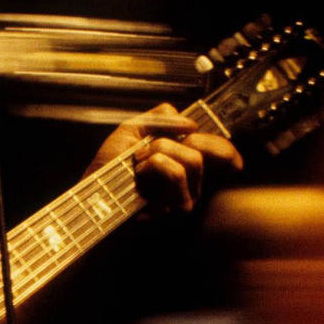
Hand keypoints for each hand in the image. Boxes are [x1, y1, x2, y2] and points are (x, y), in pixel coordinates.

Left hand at [87, 104, 242, 215]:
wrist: (93, 187)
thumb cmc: (110, 164)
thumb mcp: (134, 129)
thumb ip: (161, 117)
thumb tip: (190, 122)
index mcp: (182, 161)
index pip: (219, 155)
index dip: (227, 151)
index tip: (230, 155)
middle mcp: (189, 181)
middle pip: (204, 150)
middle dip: (172, 139)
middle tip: (150, 146)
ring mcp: (184, 195)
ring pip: (192, 159)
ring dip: (158, 152)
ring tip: (138, 162)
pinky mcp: (175, 206)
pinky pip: (176, 172)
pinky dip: (154, 164)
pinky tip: (139, 175)